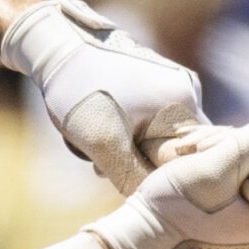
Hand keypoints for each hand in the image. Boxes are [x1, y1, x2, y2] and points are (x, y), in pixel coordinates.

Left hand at [1, 0, 206, 193]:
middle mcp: (188, 91)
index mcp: (184, 103)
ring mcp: (171, 84)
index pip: (191, 160)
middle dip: (139, 163)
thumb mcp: (104, 143)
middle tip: (103, 165)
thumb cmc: (80, 92)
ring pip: (158, 137)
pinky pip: (150, 121)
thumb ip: (133, 177)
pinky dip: (126, 132)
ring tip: (96, 147)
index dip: (161, 178)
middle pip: (175, 150)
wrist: (56, 46)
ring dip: (129, 149)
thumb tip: (154, 202)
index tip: (127, 180)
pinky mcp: (154, 81)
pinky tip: (100, 129)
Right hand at [85, 119, 248, 248]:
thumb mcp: (216, 169)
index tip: (224, 155)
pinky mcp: (236, 209)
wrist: (142, 240)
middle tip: (199, 152)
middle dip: (236, 144)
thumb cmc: (176, 209)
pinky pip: (235, 170)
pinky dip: (214, 160)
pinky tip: (191, 164)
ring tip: (189, 157)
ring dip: (219, 148)